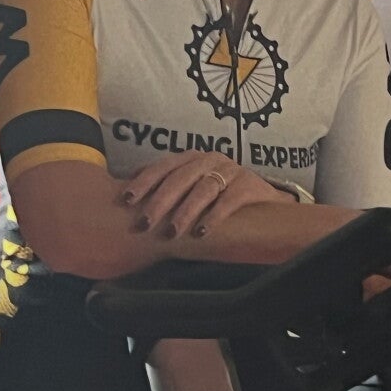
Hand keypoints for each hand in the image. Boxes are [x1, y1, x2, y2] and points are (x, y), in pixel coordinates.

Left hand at [121, 152, 286, 238]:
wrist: (265, 201)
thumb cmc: (220, 196)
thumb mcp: (192, 187)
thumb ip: (165, 186)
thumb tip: (125, 190)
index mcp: (191, 158)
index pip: (163, 166)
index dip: (144, 182)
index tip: (126, 200)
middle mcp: (210, 159)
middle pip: (180, 178)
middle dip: (160, 201)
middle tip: (145, 222)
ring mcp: (231, 170)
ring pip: (203, 189)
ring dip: (185, 211)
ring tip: (172, 231)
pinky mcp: (249, 184)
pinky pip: (229, 200)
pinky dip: (214, 216)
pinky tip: (202, 232)